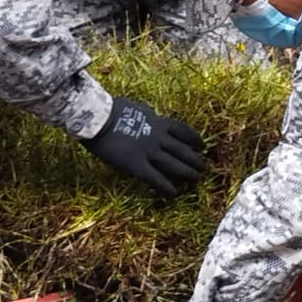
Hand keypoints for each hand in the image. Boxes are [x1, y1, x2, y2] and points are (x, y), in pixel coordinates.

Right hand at [81, 97, 204, 195]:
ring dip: (187, 173)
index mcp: (157, 122)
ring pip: (174, 165)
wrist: (98, 118)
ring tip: (196, 179)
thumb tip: (151, 114)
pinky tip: (173, 194)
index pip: (182, 131)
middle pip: (182, 150)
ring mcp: (149, 152)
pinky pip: (156, 179)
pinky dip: (166, 187)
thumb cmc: (111, 108)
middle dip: (194, 159)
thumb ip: (147, 114)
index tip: (202, 145)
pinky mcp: (137, 165)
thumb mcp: (137, 107)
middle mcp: (158, 137)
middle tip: (203, 167)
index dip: (194, 139)